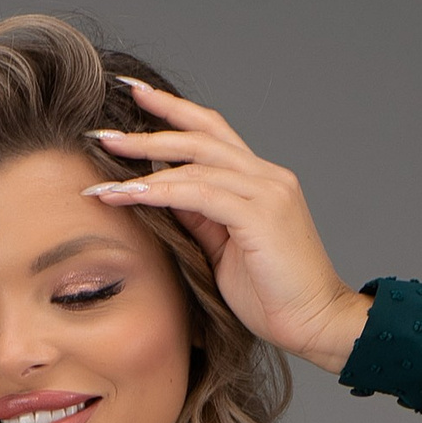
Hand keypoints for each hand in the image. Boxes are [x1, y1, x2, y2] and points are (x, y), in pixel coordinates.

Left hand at [83, 77, 372, 373]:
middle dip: (151, 125)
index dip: (174, 113)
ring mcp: (267, 192)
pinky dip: (162, 191)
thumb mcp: (225, 252)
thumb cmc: (274, 296)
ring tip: (105, 155)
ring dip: (146, 158)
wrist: (316, 323)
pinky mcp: (262, 216)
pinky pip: (201, 194)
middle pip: (202, 134)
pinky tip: (130, 194)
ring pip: (197, 160)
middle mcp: (266, 177)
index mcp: (260, 182)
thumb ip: (200, 220)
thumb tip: (164, 197)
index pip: (212, 135)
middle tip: (105, 126)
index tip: (136, 98)